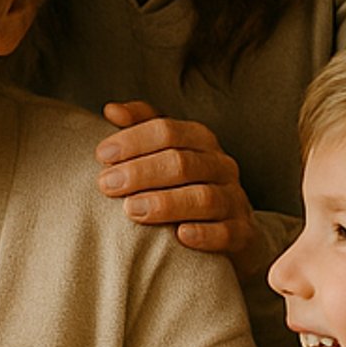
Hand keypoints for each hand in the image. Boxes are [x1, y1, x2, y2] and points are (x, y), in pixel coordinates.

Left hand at [96, 102, 267, 275]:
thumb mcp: (166, 150)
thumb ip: (141, 126)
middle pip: (182, 163)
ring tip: (132, 210)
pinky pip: (228, 232)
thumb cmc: (186, 184)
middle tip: (107, 184)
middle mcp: (221, 166)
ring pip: (204, 197)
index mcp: (201, 141)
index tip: (102, 155)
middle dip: (141, 172)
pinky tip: (180, 236)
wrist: (233, 229)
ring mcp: (235, 200)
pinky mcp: (243, 233)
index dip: (133, 140)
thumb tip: (111, 110)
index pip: (168, 131)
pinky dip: (205, 234)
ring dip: (166, 203)